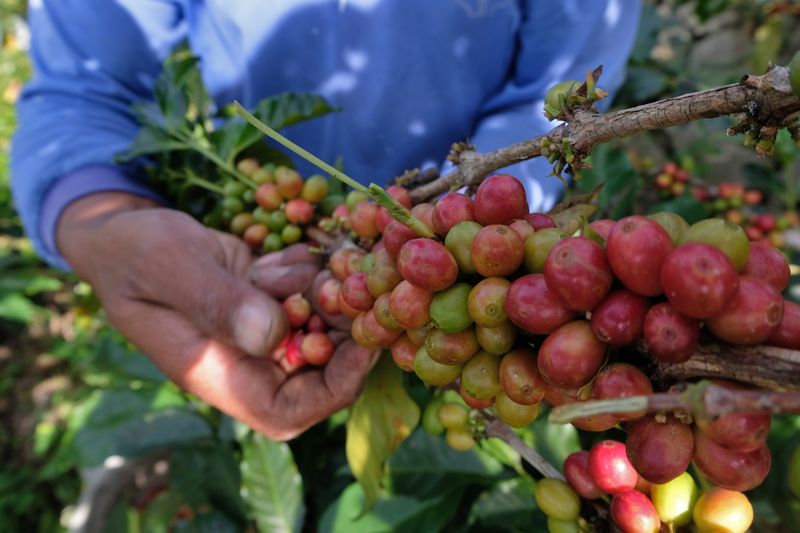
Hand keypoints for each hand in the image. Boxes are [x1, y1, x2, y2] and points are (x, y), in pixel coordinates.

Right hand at [57, 192, 377, 438]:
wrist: (126, 232)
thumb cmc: (134, 254)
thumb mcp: (167, 268)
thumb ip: (216, 303)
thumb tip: (272, 335)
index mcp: (218, 374)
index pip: (288, 410)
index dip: (336, 387)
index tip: (365, 343)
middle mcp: (247, 359)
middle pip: (322, 369)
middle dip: (345, 326)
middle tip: (348, 280)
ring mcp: (262, 328)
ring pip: (325, 326)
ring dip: (332, 291)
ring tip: (316, 259)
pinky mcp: (272, 298)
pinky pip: (313, 292)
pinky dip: (315, 269)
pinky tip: (293, 250)